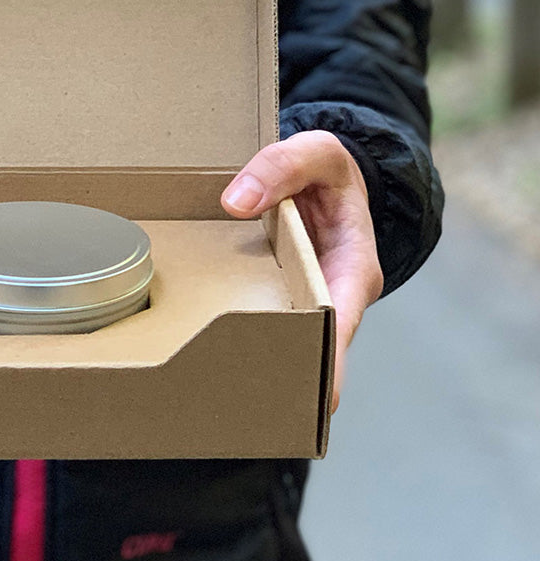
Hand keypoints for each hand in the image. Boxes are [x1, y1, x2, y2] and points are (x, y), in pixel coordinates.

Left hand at [220, 130, 382, 412]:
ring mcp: (303, 299)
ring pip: (284, 341)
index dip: (326, 360)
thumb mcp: (316, 152)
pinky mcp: (278, 296)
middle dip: (286, 378)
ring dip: (258, 366)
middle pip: (311, 347)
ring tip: (218, 398)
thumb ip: (281, 166)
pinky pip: (261, 321)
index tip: (311, 396)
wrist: (322, 173)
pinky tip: (205, 356)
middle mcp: (331, 295)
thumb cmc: (328, 169)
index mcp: (353, 269)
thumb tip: (236, 203)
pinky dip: (240, 338)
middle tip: (244, 409)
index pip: (340, 323)